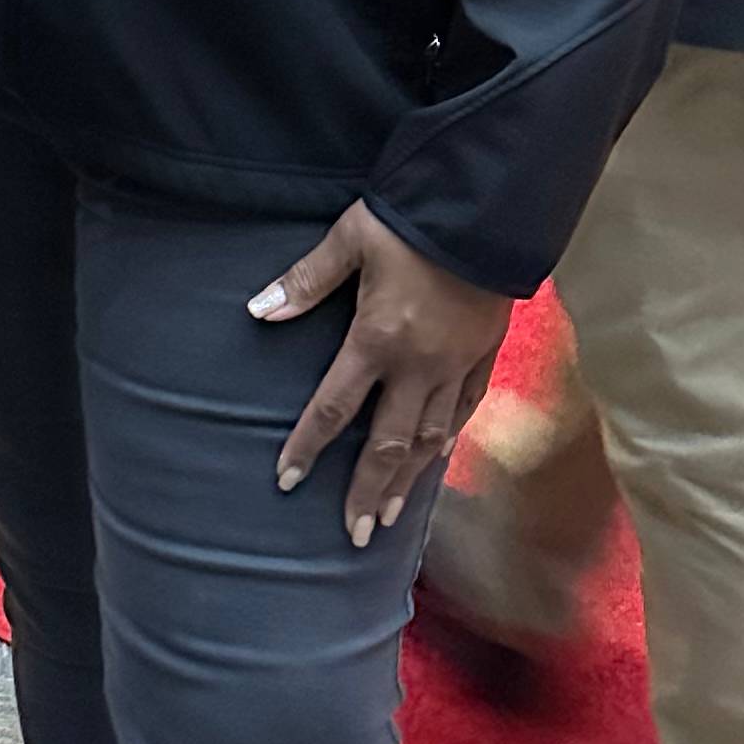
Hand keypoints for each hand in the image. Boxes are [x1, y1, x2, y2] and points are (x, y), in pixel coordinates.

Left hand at [251, 200, 511, 546]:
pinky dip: (448, 439)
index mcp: (378, 339)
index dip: (308, 446)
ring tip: (389, 516)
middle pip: (389, 443)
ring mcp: (456, 364)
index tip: (287, 481)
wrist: (485, 208)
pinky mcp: (485, 354)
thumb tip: (258, 310)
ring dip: (408, 480)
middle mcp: (419, 365)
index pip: (335, 408)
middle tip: (353, 534)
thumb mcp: (351, 240)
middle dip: (367, 491)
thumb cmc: (411, 219)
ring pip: (430, 437)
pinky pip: (465, 409)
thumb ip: (305, 281)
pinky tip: (438, 458)